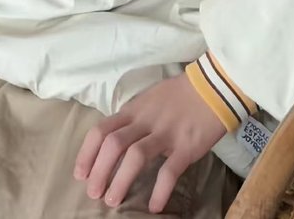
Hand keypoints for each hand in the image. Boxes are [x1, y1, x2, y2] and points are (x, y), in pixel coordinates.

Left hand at [73, 74, 225, 212]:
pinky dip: (159, 191)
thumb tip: (114, 141)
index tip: (80, 174)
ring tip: (113, 200)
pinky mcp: (186, 146)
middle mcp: (145, 121)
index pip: (102, 130)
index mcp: (134, 110)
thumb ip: (133, 118)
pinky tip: (154, 206)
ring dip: (121, 180)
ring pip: (136, 156)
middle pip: (114, 144)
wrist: (214, 87)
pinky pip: (169, 171)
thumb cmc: (180, 94)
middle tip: (93, 193)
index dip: (87, 153)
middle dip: (99, 170)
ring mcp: (166, 133)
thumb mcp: (149, 99)